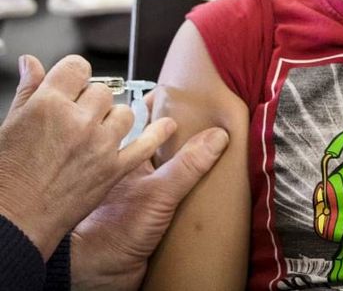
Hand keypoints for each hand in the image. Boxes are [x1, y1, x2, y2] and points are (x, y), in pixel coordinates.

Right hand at [0, 55, 176, 258]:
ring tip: (95, 132)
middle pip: (103, 91)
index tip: (72, 83)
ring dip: (113, 119)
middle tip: (77, 117)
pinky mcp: (113, 170)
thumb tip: (31, 62)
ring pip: (124, 113)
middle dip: (91, 100)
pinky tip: (167, 126)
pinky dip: (158, 134)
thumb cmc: (6, 177)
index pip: (77, 67)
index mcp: (48, 105)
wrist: (11, 222)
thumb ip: (28, 90)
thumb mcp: (9, 127)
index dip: (74, 75)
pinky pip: (145, 145)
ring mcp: (99, 146)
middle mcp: (78, 122)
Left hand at [70, 92, 228, 290]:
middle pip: (165, 139)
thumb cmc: (108, 232)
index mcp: (130, 156)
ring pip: (172, 164)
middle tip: (218, 117)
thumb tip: (217, 136)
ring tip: (223, 148)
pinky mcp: (154, 213)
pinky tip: (214, 182)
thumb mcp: (157, 194)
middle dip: (189, 130)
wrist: (98, 274)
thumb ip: (187, 165)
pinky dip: (196, 184)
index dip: (169, 104)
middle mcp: (136, 170)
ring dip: (194, 159)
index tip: (193, 92)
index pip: (149, 118)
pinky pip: (180, 190)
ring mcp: (144, 190)